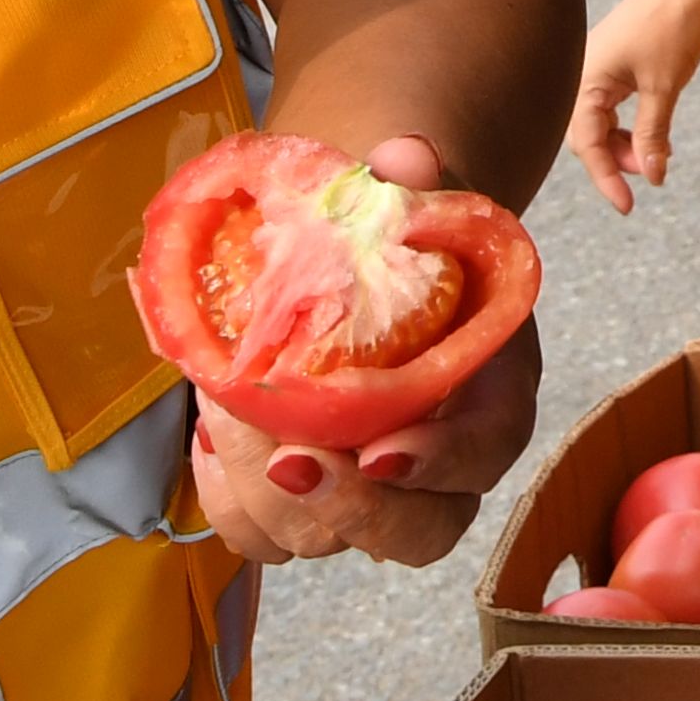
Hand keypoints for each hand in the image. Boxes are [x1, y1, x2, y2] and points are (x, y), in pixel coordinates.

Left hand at [190, 134, 544, 563]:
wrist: (364, 257)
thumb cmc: (402, 236)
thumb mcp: (420, 203)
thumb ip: (415, 183)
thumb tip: (401, 158)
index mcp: (490, 393)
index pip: (488, 450)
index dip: (442, 463)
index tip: (381, 453)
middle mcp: (440, 463)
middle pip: (418, 532)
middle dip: (350, 512)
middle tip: (287, 461)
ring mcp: (369, 492)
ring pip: (330, 542)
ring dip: (270, 496)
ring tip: (225, 416)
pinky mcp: (307, 500)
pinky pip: (266, 536)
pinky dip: (230, 500)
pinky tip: (209, 438)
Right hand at [561, 0, 699, 214]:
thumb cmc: (672, 25)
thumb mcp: (664, 88)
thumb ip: (652, 134)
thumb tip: (650, 176)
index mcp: (585, 81)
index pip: (587, 145)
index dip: (606, 179)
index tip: (628, 207)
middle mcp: (583, 75)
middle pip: (587, 137)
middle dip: (615, 161)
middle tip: (650, 173)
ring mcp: (597, 67)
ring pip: (600, 122)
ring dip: (625, 144)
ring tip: (655, 154)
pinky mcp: (614, 62)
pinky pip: (612, 104)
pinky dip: (631, 124)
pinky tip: (654, 134)